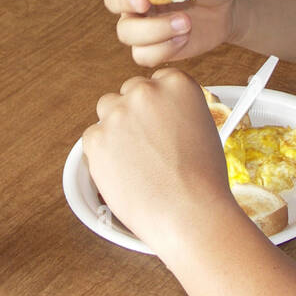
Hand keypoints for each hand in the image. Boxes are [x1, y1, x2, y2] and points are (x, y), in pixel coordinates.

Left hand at [83, 69, 239, 256]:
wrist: (189, 213)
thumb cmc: (203, 181)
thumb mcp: (203, 128)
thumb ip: (178, 110)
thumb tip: (160, 114)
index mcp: (177, 84)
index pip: (156, 82)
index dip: (157, 105)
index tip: (159, 121)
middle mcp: (145, 91)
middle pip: (128, 93)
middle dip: (134, 115)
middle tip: (146, 146)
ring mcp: (118, 113)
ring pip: (107, 111)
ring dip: (115, 129)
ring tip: (135, 161)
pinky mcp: (95, 137)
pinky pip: (92, 139)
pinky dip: (102, 155)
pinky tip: (124, 173)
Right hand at [89, 0, 239, 66]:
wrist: (229, 5)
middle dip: (125, 0)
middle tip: (147, 1)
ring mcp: (141, 24)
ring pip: (125, 32)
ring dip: (154, 30)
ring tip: (186, 23)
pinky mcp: (153, 47)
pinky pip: (143, 55)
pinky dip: (163, 49)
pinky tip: (184, 37)